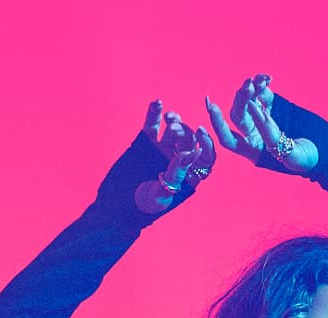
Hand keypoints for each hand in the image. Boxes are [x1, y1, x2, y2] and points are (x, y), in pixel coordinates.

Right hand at [134, 100, 216, 214]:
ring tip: (168, 117)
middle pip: (190, 141)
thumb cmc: (146, 205)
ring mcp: (164, 150)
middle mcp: (180, 161)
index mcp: (190, 176)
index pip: (206, 159)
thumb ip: (177, 173)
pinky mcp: (147, 142)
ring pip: (174, 131)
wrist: (121, 203)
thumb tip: (194, 152)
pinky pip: (153, 125)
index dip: (207, 145)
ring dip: (174, 121)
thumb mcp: (164, 192)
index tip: (201, 132)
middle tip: (174, 127)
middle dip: (184, 132)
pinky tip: (157, 102)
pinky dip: (154, 113)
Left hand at [205, 74, 318, 172]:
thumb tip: (256, 110)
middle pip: (237, 116)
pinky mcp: (274, 104)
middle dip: (240, 101)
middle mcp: (254, 134)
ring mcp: (263, 117)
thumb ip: (274, 137)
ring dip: (249, 89)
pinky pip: (261, 91)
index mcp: (254, 151)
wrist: (327, 150)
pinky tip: (267, 78)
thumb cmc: (310, 160)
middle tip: (249, 89)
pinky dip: (261, 82)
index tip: (213, 108)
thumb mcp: (292, 156)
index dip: (218, 125)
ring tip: (257, 82)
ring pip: (247, 100)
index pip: (229, 139)